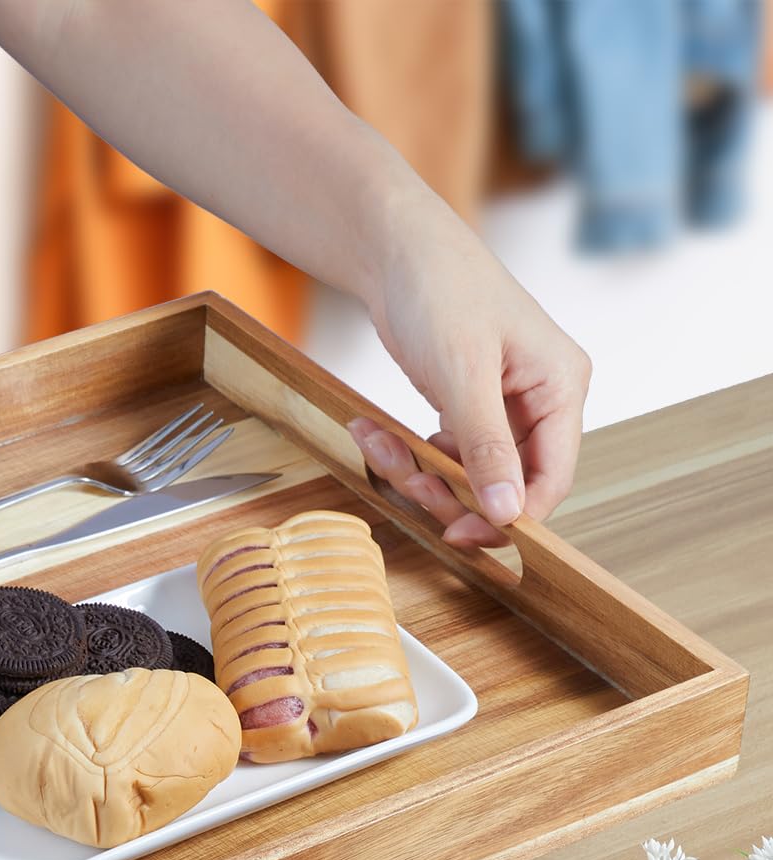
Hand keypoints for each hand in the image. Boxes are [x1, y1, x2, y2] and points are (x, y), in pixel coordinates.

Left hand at [349, 204, 591, 547]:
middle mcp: (541, 401)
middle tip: (408, 483)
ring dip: (419, 473)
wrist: (397, 251)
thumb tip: (509, 514)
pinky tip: (372, 433)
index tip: (461, 534)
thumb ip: (487, 447)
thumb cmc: (441, 292)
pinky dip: (405, 453)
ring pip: (466, 476)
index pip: (553, 478)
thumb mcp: (463, 374)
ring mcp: (502, 406)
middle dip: (452, 493)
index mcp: (561, 387)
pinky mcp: (465, 408)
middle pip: (507, 485)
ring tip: (377, 444)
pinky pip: (440, 454)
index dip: (510, 517)